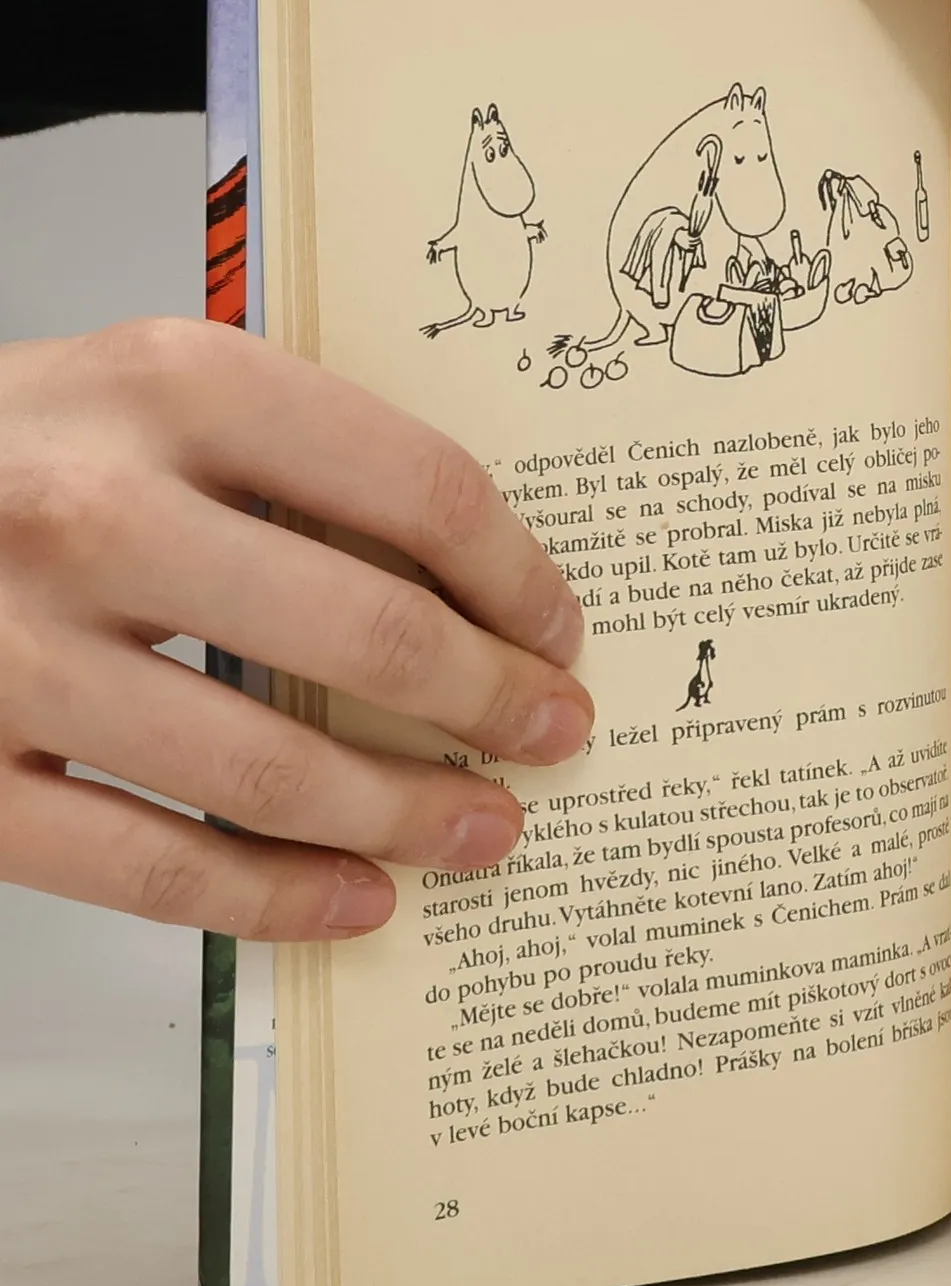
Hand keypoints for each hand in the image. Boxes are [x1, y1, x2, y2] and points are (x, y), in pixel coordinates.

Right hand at [0, 320, 592, 938]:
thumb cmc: (7, 452)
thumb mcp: (145, 395)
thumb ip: (292, 458)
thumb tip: (480, 585)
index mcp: (166, 381)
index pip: (413, 484)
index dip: (516, 574)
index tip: (559, 628)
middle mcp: (88, 506)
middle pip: (364, 629)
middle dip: (490, 700)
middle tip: (556, 736)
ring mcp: (6, 649)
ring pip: (268, 766)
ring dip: (407, 815)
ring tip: (489, 834)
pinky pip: (150, 866)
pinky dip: (276, 897)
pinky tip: (356, 903)